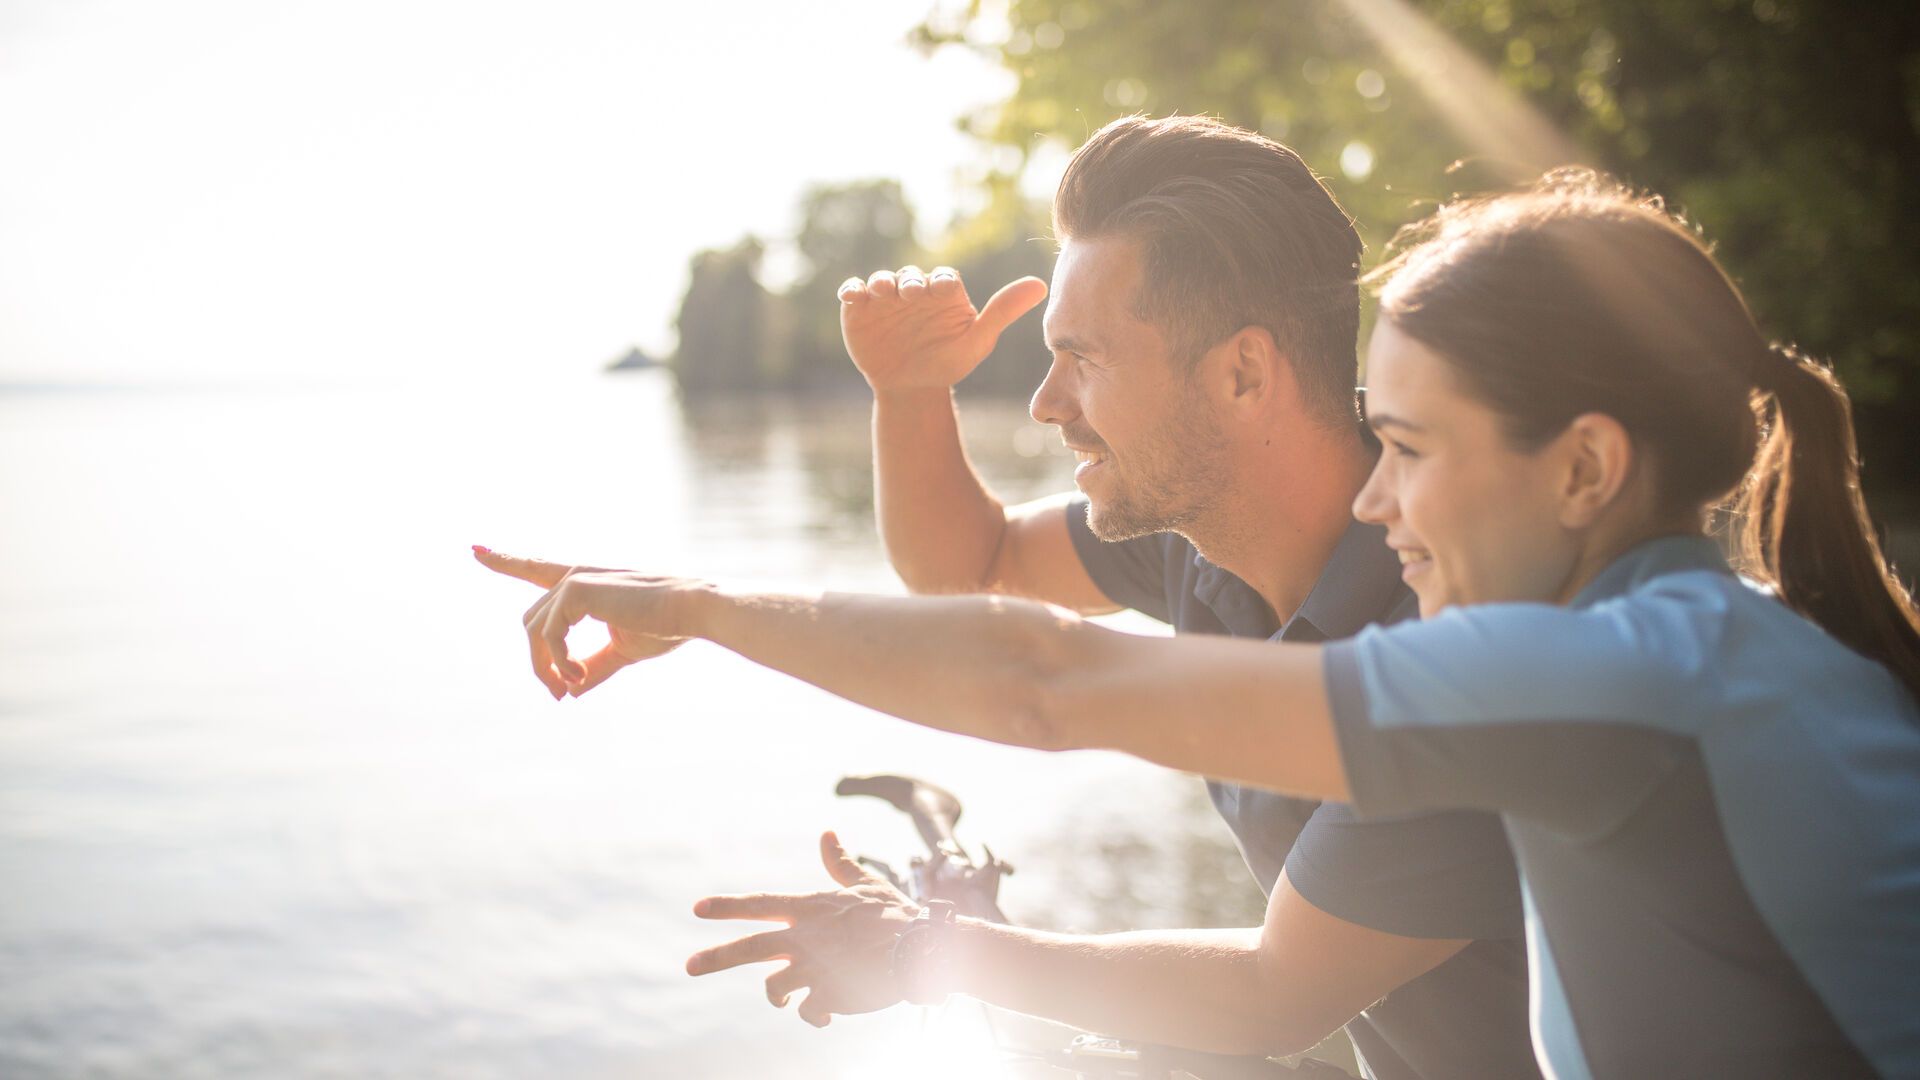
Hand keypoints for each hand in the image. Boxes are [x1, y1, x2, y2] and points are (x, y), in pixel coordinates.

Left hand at [472, 546, 700, 699]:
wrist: (691, 610)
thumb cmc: (665, 627)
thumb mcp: (622, 651)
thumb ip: (594, 666)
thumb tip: (570, 689)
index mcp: (585, 585)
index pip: (536, 569)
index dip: (506, 561)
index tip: (476, 550)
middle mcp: (575, 578)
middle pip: (532, 624)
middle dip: (539, 662)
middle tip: (558, 693)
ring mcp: (574, 581)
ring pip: (535, 631)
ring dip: (545, 666)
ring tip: (567, 688)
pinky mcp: (577, 590)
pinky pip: (549, 635)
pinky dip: (558, 660)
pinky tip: (576, 676)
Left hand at [687, 831, 920, 1027]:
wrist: (922, 949)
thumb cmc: (896, 914)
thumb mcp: (865, 884)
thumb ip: (839, 864)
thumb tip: (827, 833)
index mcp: (811, 909)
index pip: (760, 904)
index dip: (728, 906)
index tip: (697, 909)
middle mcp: (806, 938)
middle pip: (750, 948)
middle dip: (716, 957)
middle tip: (689, 966)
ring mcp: (816, 969)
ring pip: (775, 988)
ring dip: (780, 996)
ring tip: (790, 1000)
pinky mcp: (830, 996)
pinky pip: (809, 1013)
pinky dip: (814, 1016)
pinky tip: (826, 1016)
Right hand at [838, 265, 1046, 393]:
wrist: (912, 388)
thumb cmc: (949, 363)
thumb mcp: (977, 340)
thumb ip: (1004, 311)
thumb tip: (1042, 284)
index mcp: (944, 292)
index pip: (943, 278)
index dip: (940, 282)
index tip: (940, 291)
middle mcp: (915, 289)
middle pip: (911, 276)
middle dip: (910, 283)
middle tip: (911, 295)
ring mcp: (886, 297)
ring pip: (882, 280)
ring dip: (881, 283)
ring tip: (882, 293)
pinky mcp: (860, 307)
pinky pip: (853, 291)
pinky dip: (852, 290)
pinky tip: (852, 296)